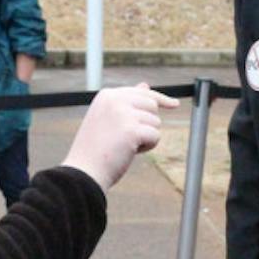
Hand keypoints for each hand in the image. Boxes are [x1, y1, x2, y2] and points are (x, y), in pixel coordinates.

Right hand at [62, 83, 178, 190]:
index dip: (160, 100)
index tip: (175, 104)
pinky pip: (156, 136)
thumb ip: (127, 102)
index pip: (142, 92)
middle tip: (126, 138)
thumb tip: (145, 86)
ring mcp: (123, 114)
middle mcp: (115, 99)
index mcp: (107, 95)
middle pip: (152, 106)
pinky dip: (147, 147)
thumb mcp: (109, 119)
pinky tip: (130, 152)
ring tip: (123, 146)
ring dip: (145, 137)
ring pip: (155, 122)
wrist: (84, 172)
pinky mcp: (132, 130)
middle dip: (147, 124)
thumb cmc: (96, 149)